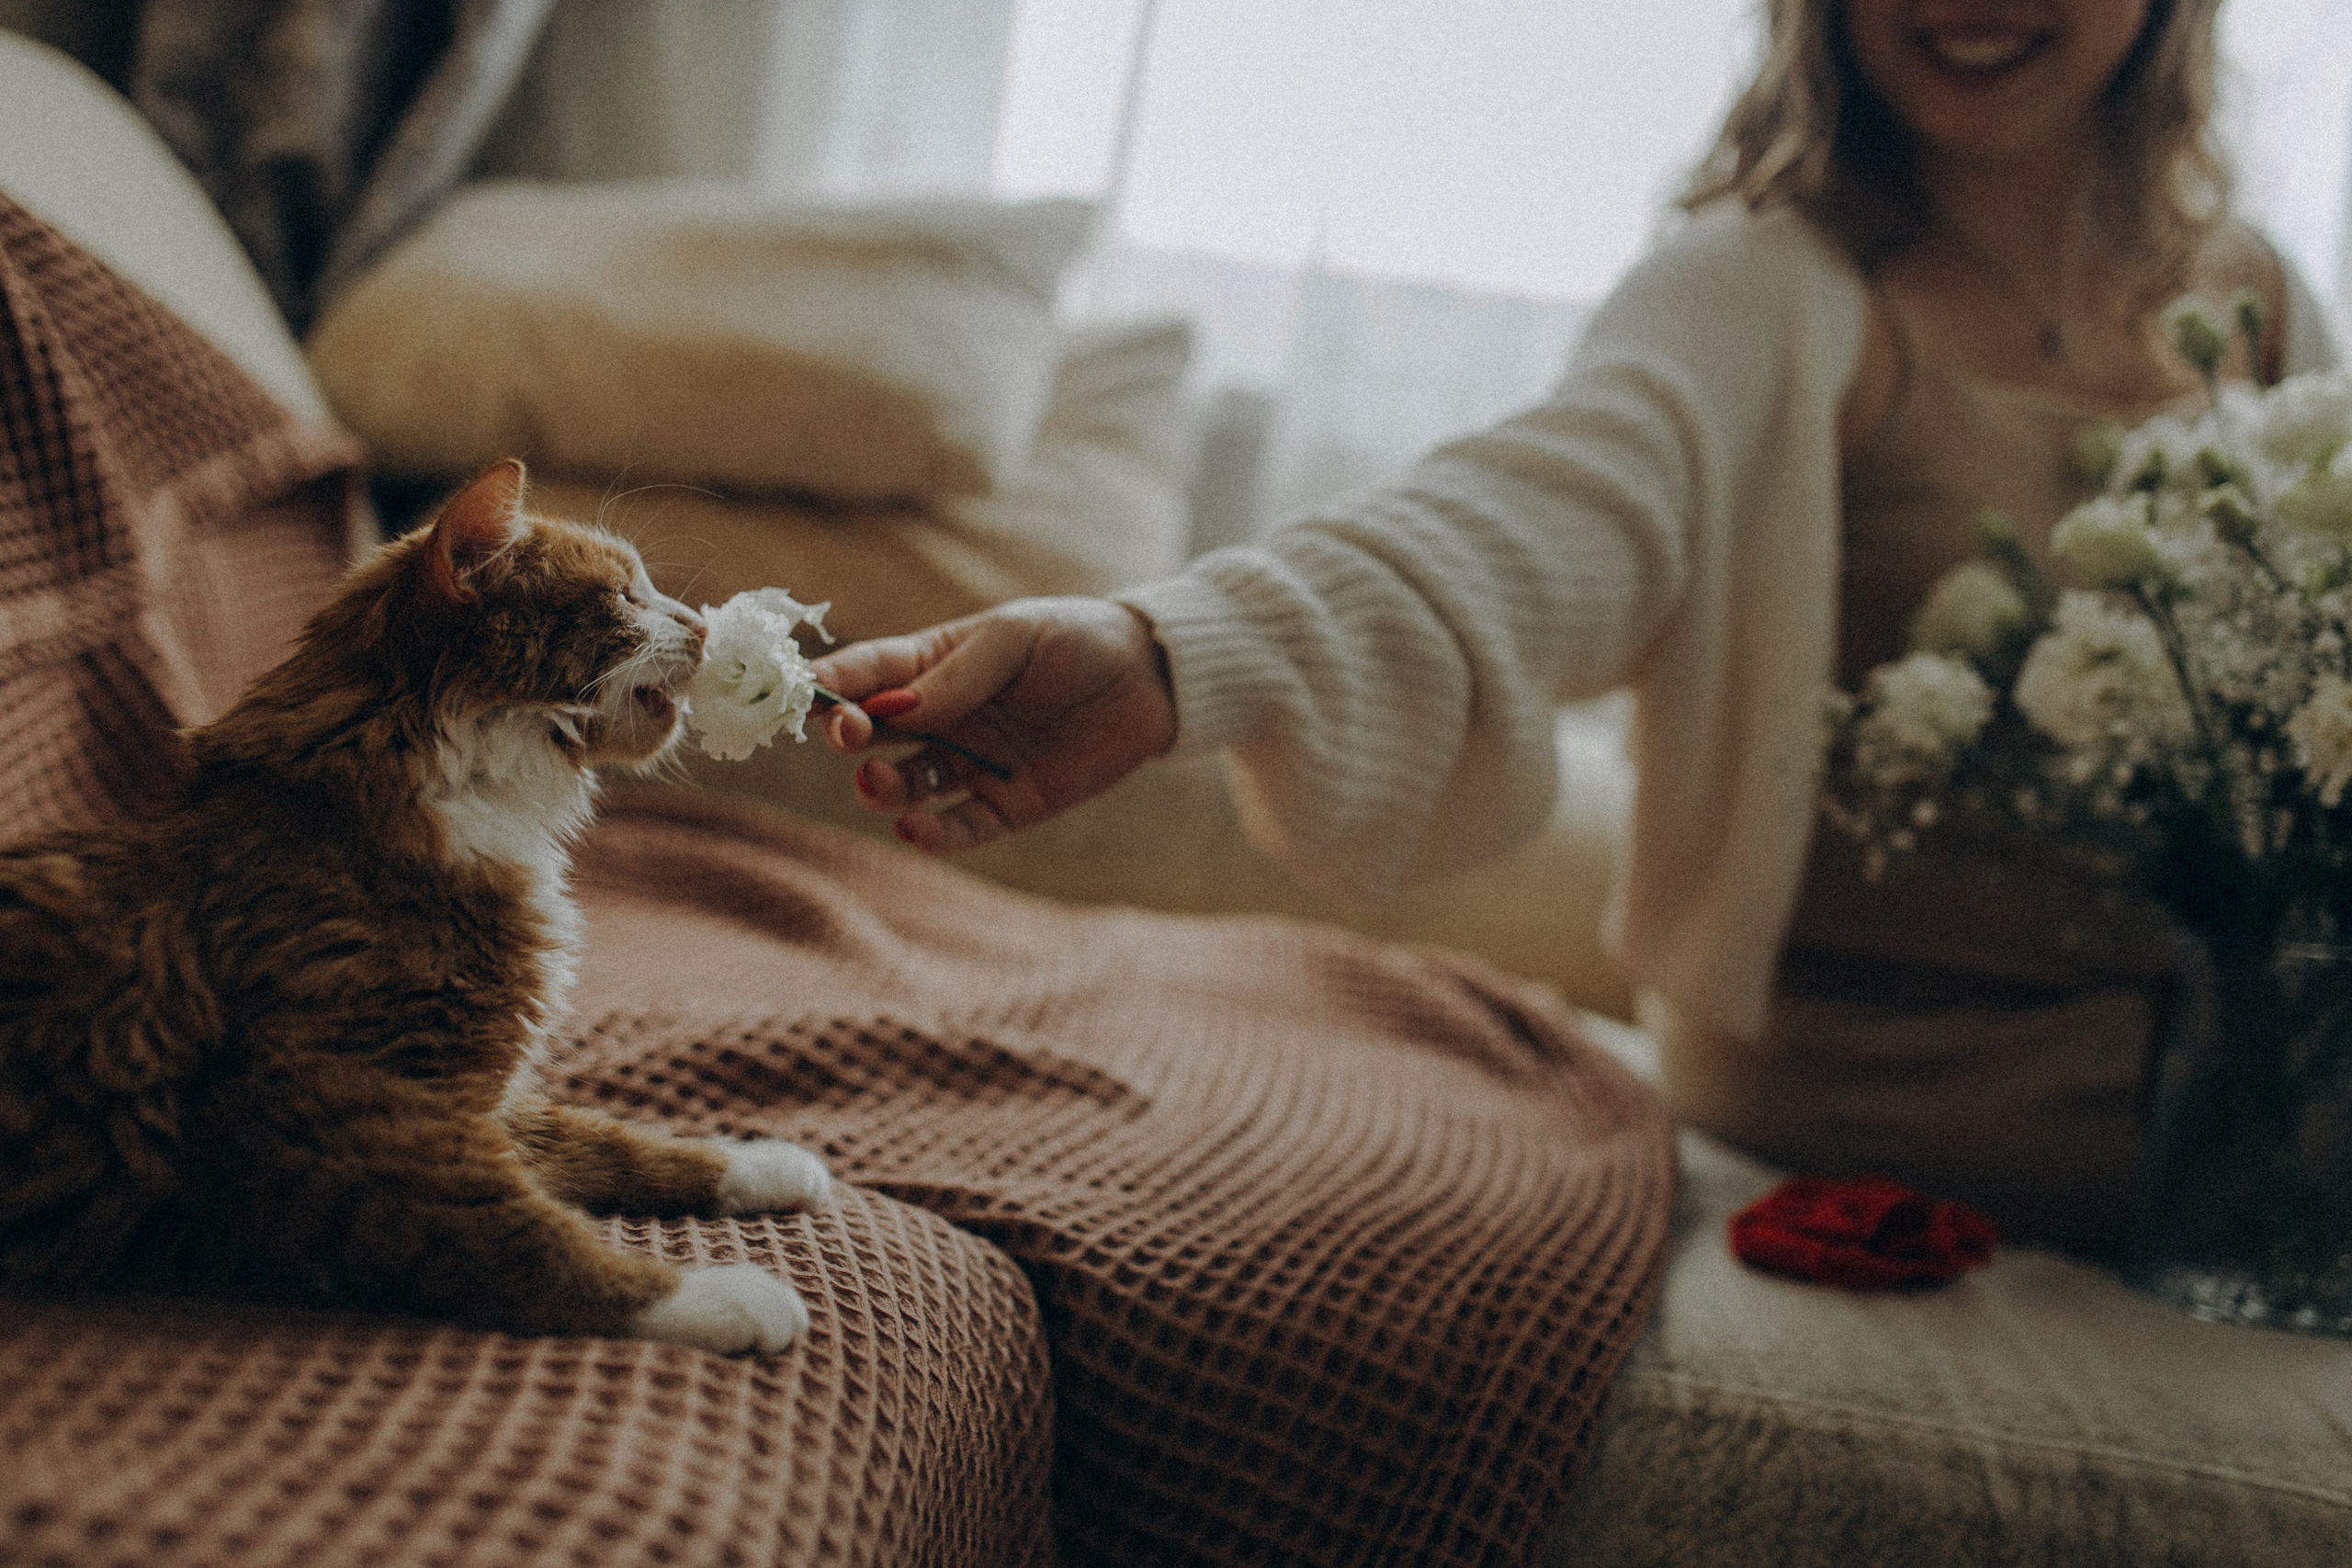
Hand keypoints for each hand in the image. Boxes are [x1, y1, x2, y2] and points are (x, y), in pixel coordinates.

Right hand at [811, 596, 1176, 852]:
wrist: (1151, 679)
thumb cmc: (1076, 640)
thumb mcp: (1016, 640)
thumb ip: (958, 675)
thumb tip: (895, 708)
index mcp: (932, 665)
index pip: (865, 673)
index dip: (827, 682)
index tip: (792, 691)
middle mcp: (939, 718)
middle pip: (870, 733)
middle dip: (845, 733)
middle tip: (844, 733)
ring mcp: (969, 764)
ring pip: (903, 786)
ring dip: (879, 789)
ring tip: (877, 783)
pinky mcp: (1005, 805)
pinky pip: (957, 827)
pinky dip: (931, 833)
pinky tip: (915, 828)